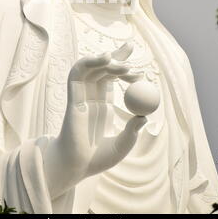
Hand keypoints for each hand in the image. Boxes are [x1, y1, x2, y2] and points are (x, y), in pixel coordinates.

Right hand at [43, 42, 146, 199]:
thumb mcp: (123, 144)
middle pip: (102, 68)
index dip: (122, 65)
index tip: (138, 60)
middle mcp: (91, 96)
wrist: (78, 167)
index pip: (111, 77)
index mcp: (102, 104)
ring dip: (106, 60)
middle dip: (117, 57)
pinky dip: (88, 62)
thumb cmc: (98, 158)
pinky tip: (104, 59)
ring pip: (91, 68)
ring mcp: (81, 95)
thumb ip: (132, 130)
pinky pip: (77, 74)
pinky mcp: (73, 97)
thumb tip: (145, 116)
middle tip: (132, 51)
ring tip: (124, 65)